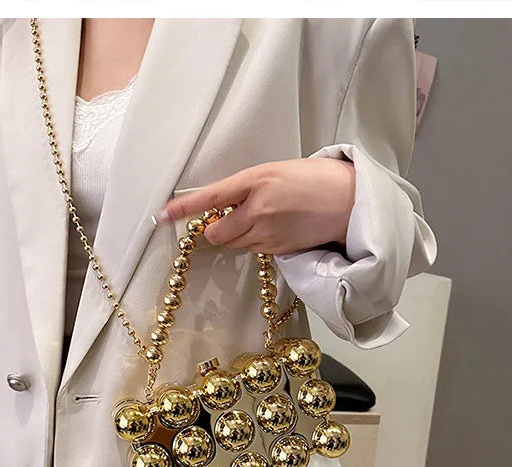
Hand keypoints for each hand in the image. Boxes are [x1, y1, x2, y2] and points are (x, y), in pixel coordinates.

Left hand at [155, 157, 355, 254]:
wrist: (349, 202)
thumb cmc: (315, 179)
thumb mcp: (275, 171)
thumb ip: (246, 187)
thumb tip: (222, 205)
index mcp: (256, 181)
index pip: (210, 197)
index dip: (183, 208)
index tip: (162, 215)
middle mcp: (257, 211)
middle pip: (216, 232)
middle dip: (216, 227)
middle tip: (231, 215)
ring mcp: (266, 234)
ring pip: (233, 243)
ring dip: (236, 234)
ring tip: (264, 217)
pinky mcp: (277, 251)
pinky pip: (252, 250)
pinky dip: (254, 242)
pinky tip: (275, 228)